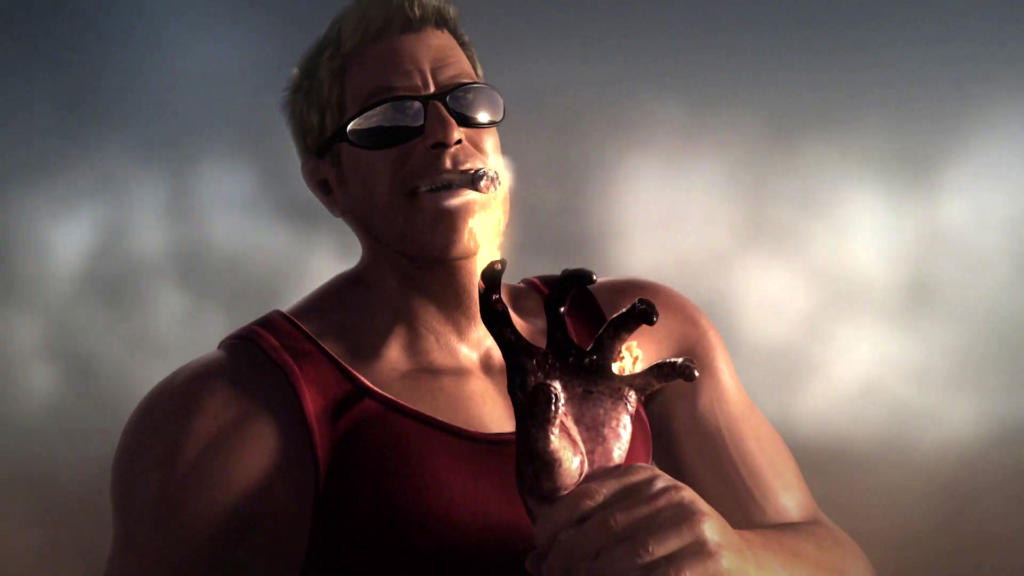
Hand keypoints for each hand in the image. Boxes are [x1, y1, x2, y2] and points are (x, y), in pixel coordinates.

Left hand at [478, 260, 697, 515]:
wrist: (575, 499)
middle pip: (562, 310)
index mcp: (528, 372)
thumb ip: (539, 419)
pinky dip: (673, 371)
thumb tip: (549, 386)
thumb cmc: (546, 477)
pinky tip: (688, 374)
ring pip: (612, 332)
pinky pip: (652, 375)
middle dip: (572, 287)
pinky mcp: (624, 395)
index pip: (502, 323)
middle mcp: (561, 363)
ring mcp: (594, 375)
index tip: (499, 263)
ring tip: (648, 314)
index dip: (494, 290)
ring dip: (631, 317)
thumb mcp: (539, 452)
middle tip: (586, 279)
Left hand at [526, 463, 751, 575]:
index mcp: (644, 477)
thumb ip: (587, 533)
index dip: (553, 525)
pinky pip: (654, 575)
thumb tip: (533, 560)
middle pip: (601, 527)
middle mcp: (667, 492)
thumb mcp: (636, 524)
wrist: (744, 562)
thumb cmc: (676, 546)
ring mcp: (690, 522)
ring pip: (624, 556)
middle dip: (567, 558)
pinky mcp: (708, 556)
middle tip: (552, 575)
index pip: (585, 496)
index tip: (539, 550)